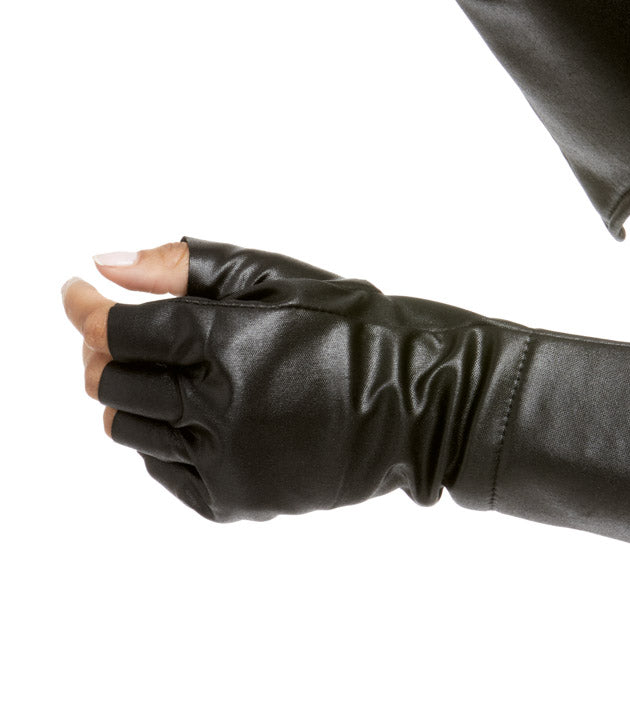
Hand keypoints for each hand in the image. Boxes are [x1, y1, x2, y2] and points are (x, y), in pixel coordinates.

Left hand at [61, 236, 523, 522]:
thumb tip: (107, 263)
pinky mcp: (233, 499)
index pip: (118, 328)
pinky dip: (161, 437)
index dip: (87, 307)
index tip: (76, 290)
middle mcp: (215, 405)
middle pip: (111, 380)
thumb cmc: (354, 326)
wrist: (418, 401)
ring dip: (128, 393)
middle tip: (118, 326)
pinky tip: (194, 410)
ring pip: (127, 427)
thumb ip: (186, 267)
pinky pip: (163, 467)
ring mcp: (222, 459)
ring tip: (163, 369)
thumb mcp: (275, 275)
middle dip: (102, 348)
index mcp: (224, 341)